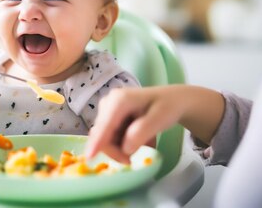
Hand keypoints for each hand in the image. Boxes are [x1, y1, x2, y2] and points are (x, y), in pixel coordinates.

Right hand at [85, 85, 223, 163]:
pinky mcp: (109, 117)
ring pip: (106, 139)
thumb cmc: (166, 107)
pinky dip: (124, 143)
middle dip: (116, 150)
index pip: (105, 125)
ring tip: (144, 142)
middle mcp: (108, 103)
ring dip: (121, 148)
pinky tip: (140, 138)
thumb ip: (141, 132)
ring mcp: (107, 110)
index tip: (89, 157)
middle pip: (103, 135)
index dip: (97, 142)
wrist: (172, 100)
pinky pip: (110, 138)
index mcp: (119, 100)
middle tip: (133, 160)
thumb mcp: (159, 119)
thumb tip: (125, 148)